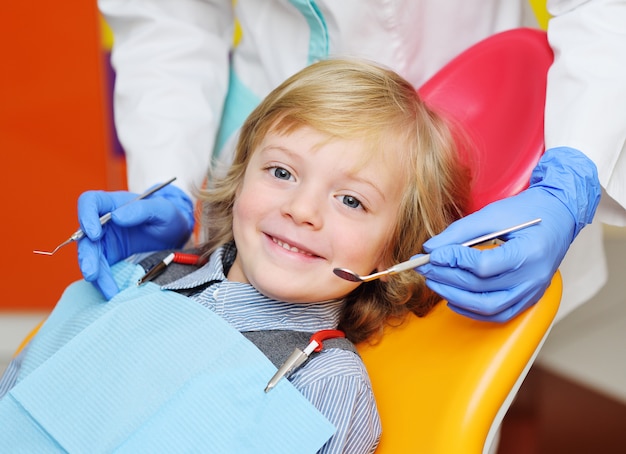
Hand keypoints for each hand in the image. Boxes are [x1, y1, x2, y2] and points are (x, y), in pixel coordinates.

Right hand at [76, 183, 194, 298]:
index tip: (94, 234)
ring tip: (108, 290)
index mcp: (114, 203)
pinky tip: (112, 291)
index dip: (86, 216)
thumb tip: (117, 217)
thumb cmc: (168, 216)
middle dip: (87, 256)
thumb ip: (142, 210)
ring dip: (96, 274)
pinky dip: (104, 281)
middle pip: (85, 236)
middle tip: (93, 273)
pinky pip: (101, 269)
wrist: (175, 234)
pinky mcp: (110, 257)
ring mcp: (105, 240)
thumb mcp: (163, 210)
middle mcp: (104, 221)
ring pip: (91, 256)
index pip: (89, 202)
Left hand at [414, 147, 600, 321]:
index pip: (484, 266)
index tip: (432, 254)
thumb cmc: (527, 211)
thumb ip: (460, 231)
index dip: (455, 262)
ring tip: (433, 281)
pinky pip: (497, 314)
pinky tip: (452, 298)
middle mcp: (534, 278)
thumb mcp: (493, 213)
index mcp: (529, 253)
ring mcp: (532, 292)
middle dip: (447, 278)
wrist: (559, 215)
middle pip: (481, 288)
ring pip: (487, 307)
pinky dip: (471, 310)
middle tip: (424, 268)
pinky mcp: (528, 299)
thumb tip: (430, 248)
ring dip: (454, 296)